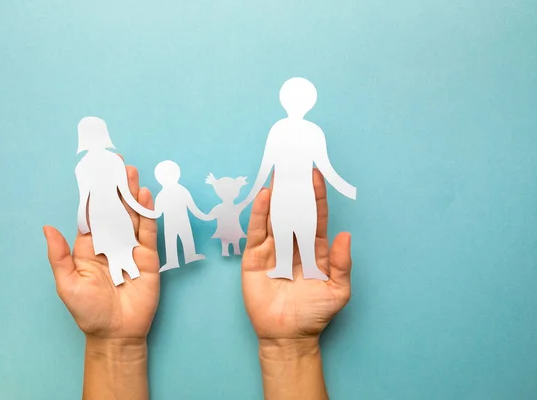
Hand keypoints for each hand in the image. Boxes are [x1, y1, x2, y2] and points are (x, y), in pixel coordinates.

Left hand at [43, 165, 159, 340]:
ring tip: (132, 173)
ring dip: (131, 194)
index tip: (94, 172)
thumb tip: (47, 227)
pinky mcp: (148, 257)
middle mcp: (111, 242)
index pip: (91, 214)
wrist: (116, 333)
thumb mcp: (67, 283)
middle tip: (117, 163)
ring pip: (132, 215)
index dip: (93, 194)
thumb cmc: (88, 311)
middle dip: (115, 187)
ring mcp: (131, 248)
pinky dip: (147, 213)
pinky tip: (144, 196)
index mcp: (89, 246)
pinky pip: (148, 231)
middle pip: (114, 209)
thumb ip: (59, 255)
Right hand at [241, 169, 352, 343]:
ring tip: (279, 172)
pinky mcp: (254, 258)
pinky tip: (264, 196)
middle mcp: (294, 244)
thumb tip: (346, 235)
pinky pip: (257, 231)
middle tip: (295, 163)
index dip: (316, 196)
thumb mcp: (337, 291)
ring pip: (275, 216)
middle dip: (295, 188)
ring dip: (277, 194)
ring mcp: (273, 249)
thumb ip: (342, 264)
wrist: (287, 335)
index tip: (316, 174)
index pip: (316, 216)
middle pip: (294, 210)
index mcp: (315, 249)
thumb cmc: (314, 314)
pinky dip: (259, 213)